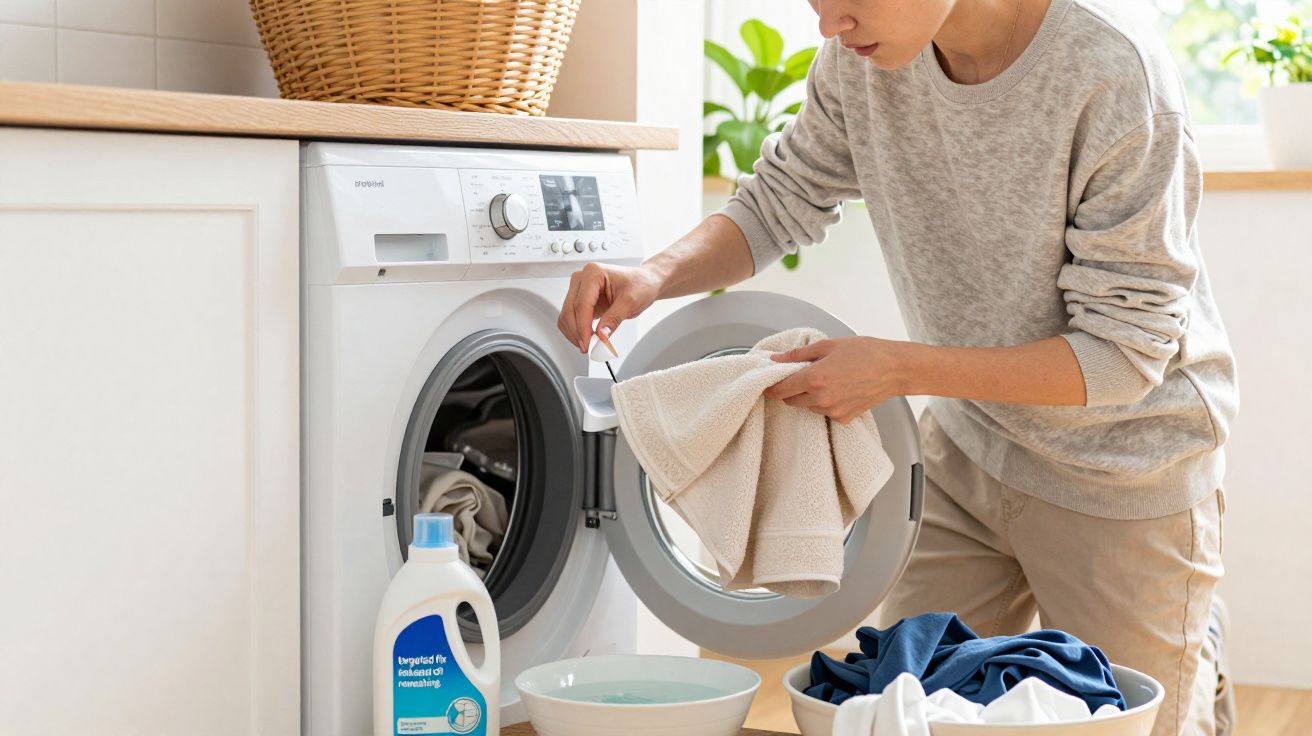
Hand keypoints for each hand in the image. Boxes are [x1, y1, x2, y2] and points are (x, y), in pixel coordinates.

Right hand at [557, 262, 662, 352]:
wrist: (644, 283)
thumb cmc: (640, 284)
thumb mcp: (630, 302)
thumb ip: (613, 319)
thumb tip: (601, 335)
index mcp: (593, 273)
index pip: (581, 304)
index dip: (583, 327)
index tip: (588, 343)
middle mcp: (582, 279)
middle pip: (569, 310)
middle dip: (577, 332)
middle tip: (588, 348)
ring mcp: (580, 290)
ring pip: (567, 316)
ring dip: (575, 333)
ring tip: (589, 345)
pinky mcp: (581, 300)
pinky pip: (572, 318)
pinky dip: (576, 331)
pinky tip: (587, 338)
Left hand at [763, 337, 912, 422]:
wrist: (895, 369)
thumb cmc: (866, 352)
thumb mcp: (829, 345)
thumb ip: (798, 354)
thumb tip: (776, 359)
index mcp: (814, 378)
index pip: (780, 390)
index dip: (771, 387)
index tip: (769, 383)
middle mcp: (821, 398)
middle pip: (791, 401)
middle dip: (791, 390)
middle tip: (802, 375)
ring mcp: (832, 411)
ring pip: (808, 407)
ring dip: (809, 396)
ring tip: (828, 379)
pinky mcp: (843, 419)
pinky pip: (824, 412)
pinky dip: (825, 403)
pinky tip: (840, 389)